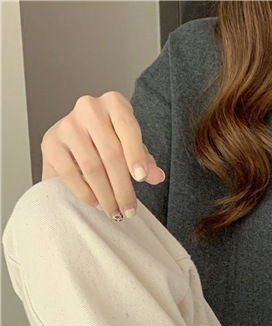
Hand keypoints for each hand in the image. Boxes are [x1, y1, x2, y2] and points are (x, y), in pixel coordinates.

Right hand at [40, 91, 165, 219]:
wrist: (77, 142)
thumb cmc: (112, 142)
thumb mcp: (133, 149)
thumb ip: (146, 162)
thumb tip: (156, 176)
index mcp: (114, 104)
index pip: (127, 127)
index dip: (135, 153)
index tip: (140, 178)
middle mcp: (89, 108)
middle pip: (110, 152)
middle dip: (122, 187)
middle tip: (129, 210)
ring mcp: (67, 124)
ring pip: (91, 166)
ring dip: (105, 195)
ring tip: (114, 211)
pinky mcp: (50, 142)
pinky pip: (69, 172)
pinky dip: (85, 192)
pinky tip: (96, 203)